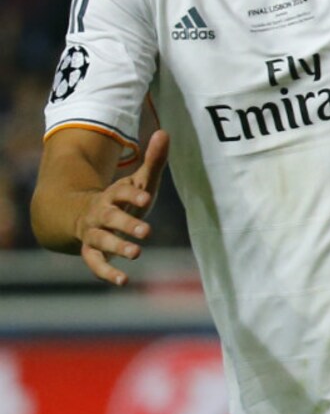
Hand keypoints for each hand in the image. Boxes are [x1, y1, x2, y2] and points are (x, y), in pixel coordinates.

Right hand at [75, 130, 168, 286]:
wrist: (80, 215)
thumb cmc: (120, 199)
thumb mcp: (137, 181)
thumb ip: (153, 161)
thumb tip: (165, 132)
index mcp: (113, 195)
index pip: (122, 192)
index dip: (133, 194)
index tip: (146, 197)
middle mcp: (101, 214)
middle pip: (111, 218)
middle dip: (127, 224)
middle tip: (146, 231)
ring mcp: (94, 233)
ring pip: (101, 240)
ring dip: (118, 247)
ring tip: (136, 253)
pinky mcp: (91, 250)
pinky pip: (95, 263)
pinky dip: (107, 272)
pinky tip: (123, 281)